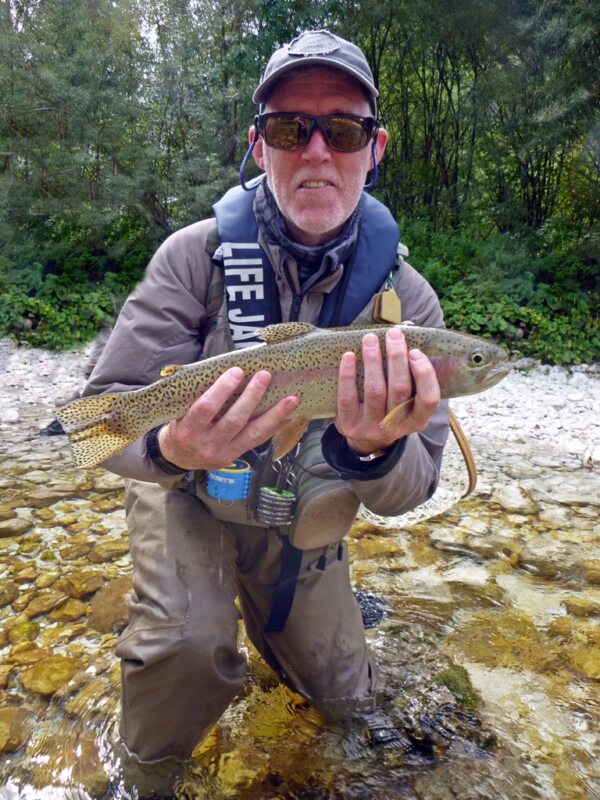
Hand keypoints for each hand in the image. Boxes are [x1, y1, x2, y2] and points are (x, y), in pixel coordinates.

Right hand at [158, 367, 298, 469]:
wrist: (177, 457)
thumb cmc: (180, 424)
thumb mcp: (179, 410)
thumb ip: (199, 394)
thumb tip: (230, 369)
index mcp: (187, 430)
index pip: (205, 408)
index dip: (222, 389)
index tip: (237, 371)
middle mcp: (205, 445)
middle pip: (233, 420)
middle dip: (252, 397)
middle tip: (265, 376)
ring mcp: (222, 454)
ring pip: (252, 433)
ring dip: (274, 415)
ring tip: (291, 399)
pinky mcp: (235, 457)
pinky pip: (258, 441)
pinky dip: (274, 427)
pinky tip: (288, 416)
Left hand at [335, 327, 439, 455]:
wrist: (365, 439)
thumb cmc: (390, 406)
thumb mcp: (405, 394)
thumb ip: (410, 364)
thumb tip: (408, 325)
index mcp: (418, 419)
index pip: (429, 399)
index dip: (424, 375)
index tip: (415, 351)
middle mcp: (397, 426)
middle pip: (400, 389)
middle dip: (396, 358)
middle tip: (393, 334)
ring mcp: (373, 428)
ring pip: (375, 391)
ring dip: (373, 362)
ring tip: (370, 339)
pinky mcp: (350, 426)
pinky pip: (348, 398)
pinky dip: (348, 375)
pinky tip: (348, 356)